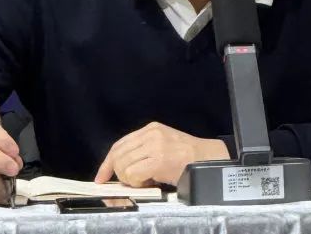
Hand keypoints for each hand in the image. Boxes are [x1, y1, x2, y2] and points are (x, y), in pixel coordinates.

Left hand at [94, 122, 228, 186]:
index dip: (107, 163)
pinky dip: (137, 182)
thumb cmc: (188, 157)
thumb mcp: (163, 145)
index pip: (120, 144)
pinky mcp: (158, 159)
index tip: (101, 176)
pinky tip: (150, 181)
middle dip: (119, 173)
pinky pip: (133, 174)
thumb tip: (121, 168)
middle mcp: (150, 134)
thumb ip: (143, 150)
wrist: (208, 159)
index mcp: (151, 129)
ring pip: (123, 165)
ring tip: (146, 180)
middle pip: (118, 155)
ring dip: (131, 179)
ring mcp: (154, 145)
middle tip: (133, 181)